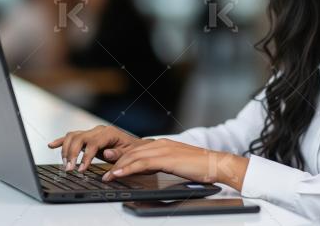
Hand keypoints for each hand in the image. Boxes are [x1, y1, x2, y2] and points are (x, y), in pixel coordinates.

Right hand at [47, 125, 152, 171]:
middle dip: (72, 154)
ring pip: (73, 136)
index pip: (93, 143)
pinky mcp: (86, 137)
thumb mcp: (128, 154)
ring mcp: (91, 132)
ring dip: (66, 150)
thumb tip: (106, 152)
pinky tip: (52, 145)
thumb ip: (118, 154)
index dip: (86, 156)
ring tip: (66, 164)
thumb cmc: (131, 151)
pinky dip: (61, 141)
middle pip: (79, 138)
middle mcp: (98, 130)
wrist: (133, 146)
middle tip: (69, 169)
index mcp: (108, 133)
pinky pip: (71, 137)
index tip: (81, 169)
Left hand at [102, 138, 249, 190]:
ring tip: (107, 175)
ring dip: (118, 166)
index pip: (138, 149)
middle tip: (103, 169)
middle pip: (132, 151)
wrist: (216, 164)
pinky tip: (119, 173)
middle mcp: (161, 144)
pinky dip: (128, 168)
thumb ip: (162, 164)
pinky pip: (142, 163)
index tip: (111, 163)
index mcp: (164, 145)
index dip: (123, 156)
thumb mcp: (177, 164)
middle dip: (116, 160)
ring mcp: (163, 150)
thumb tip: (150, 170)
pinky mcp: (166, 158)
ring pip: (134, 156)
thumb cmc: (200, 167)